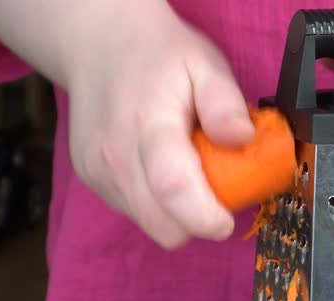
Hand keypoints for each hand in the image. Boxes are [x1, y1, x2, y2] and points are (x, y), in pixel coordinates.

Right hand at [64, 4, 252, 247]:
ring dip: (176, 212)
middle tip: (215, 189)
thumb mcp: (205, 63)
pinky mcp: (91, 179)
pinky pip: (134, 212)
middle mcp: (115, 156)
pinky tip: (161, 167)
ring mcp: (98, 171)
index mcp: (149, 125)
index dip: (205, 218)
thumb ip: (224, 103)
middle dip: (196, 221)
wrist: (98, 42)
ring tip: (187, 169)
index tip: (227, 221)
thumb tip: (242, 138)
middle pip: (162, 226)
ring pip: (150, 224)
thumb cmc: (159, 55)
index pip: (174, 188)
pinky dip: (156, 202)